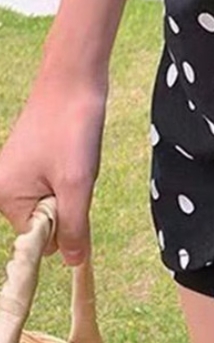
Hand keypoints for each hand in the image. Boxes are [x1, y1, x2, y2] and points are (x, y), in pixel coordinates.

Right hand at [0, 63, 107, 266]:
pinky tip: (76, 147)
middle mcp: (4, 186)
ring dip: (75, 183)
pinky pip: (59, 179)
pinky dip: (74, 169)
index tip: (77, 195)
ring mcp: (19, 170)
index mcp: (5, 197)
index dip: (66, 225)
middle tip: (78, 168)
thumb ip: (75, 227)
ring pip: (57, 197)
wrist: (75, 78)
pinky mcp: (35, 157)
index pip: (39, 238)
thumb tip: (74, 263)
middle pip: (48, 218)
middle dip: (71, 201)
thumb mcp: (77, 183)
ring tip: (77, 154)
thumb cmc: (71, 127)